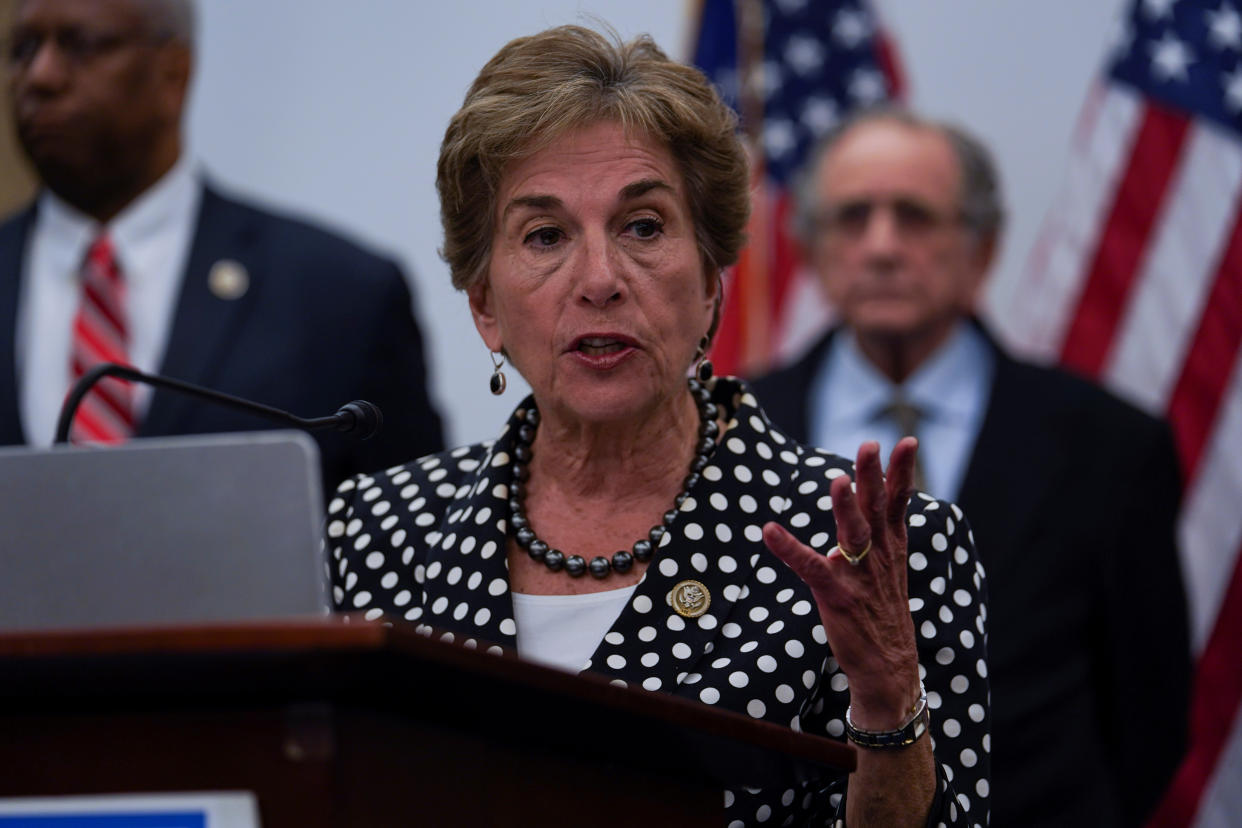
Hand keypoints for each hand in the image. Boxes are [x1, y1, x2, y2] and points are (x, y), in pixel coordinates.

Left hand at [763, 437, 921, 729]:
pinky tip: (769, 531)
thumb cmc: (882, 612)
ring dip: (846, 507)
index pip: (898, 501)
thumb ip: (878, 533)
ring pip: (854, 535)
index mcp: (891, 547)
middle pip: (877, 509)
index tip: (907, 441)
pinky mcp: (837, 597)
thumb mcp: (887, 567)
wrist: (888, 668)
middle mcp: (879, 557)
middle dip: (874, 476)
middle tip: (870, 446)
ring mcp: (859, 577)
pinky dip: (788, 548)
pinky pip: (810, 568)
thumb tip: (861, 498)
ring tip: (838, 480)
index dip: (902, 472)